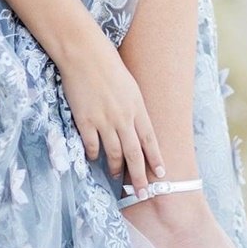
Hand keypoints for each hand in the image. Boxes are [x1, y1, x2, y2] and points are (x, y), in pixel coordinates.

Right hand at [57, 38, 164, 203]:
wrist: (85, 54)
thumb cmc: (108, 65)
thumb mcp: (130, 86)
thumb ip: (134, 107)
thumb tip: (135, 126)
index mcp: (137, 108)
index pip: (150, 140)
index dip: (155, 159)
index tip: (161, 174)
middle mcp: (124, 118)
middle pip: (134, 154)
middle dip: (139, 176)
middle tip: (142, 193)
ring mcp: (104, 121)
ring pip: (114, 153)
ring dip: (116, 168)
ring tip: (116, 177)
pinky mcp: (85, 121)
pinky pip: (92, 146)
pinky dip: (93, 155)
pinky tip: (93, 159)